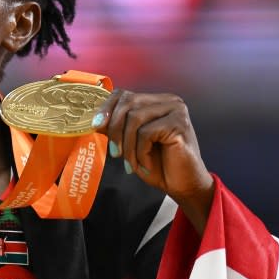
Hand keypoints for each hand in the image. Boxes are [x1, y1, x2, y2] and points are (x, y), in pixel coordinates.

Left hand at [92, 89, 214, 233]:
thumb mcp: (130, 144)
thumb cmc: (157, 164)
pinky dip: (140, 152)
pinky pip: (147, 133)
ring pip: (135, 118)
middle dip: (115, 129)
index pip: (124, 94)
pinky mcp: (179, 124)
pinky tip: (146, 164)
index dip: (106, 108)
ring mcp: (176, 110)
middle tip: (114, 153)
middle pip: (128, 103)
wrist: (182, 185)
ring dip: (128, 145)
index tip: (95, 126)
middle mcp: (168, 101)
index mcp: (156, 101)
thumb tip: (96, 120)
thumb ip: (115, 128)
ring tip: (131, 163)